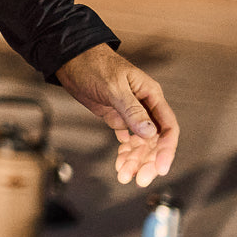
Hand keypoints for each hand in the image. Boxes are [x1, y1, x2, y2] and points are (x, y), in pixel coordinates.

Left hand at [55, 43, 178, 187]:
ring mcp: (130, 112)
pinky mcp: (116, 116)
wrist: (69, 57)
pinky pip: (127, 139)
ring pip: (140, 143)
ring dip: (134, 160)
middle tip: (139, 179)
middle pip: (154, 141)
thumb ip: (132, 110)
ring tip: (124, 176)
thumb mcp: (113, 87)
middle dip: (148, 161)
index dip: (166, 150)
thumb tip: (151, 134)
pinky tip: (120, 164)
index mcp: (150, 95)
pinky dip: (124, 152)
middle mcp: (144, 105)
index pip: (167, 127)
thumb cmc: (93, 64)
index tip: (160, 169)